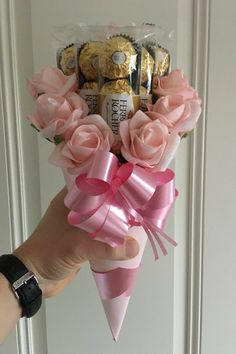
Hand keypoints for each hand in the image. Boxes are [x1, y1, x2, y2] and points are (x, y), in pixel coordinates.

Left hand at [14, 187, 138, 297]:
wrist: (34, 278)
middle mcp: (76, 209)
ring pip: (103, 218)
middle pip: (102, 201)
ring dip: (117, 221)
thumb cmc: (48, 253)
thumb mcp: (78, 247)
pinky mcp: (84, 240)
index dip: (113, 183)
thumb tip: (134, 247)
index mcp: (70, 200)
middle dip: (119, 203)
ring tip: (138, 218)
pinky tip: (127, 237)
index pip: (95, 184)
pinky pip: (102, 234)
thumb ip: (107, 247)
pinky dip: (113, 235)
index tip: (131, 184)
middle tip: (140, 203)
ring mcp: (80, 225)